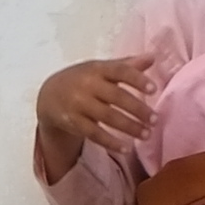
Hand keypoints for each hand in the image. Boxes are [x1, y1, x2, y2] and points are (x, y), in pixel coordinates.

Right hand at [30, 53, 157, 182]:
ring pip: (107, 117)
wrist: (49, 95)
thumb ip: (127, 64)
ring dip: (129, 127)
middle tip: (155, 120)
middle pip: (116, 97)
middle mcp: (87, 85)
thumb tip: (153, 56)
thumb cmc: (83, 80)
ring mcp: (79, 104)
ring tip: (146, 134)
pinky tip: (126, 148)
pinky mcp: (73, 121)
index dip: (137, 79)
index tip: (154, 90)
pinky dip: (110, 142)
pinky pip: (94, 134)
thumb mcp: (101, 69)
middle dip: (138, 109)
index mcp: (97, 68)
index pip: (120, 71)